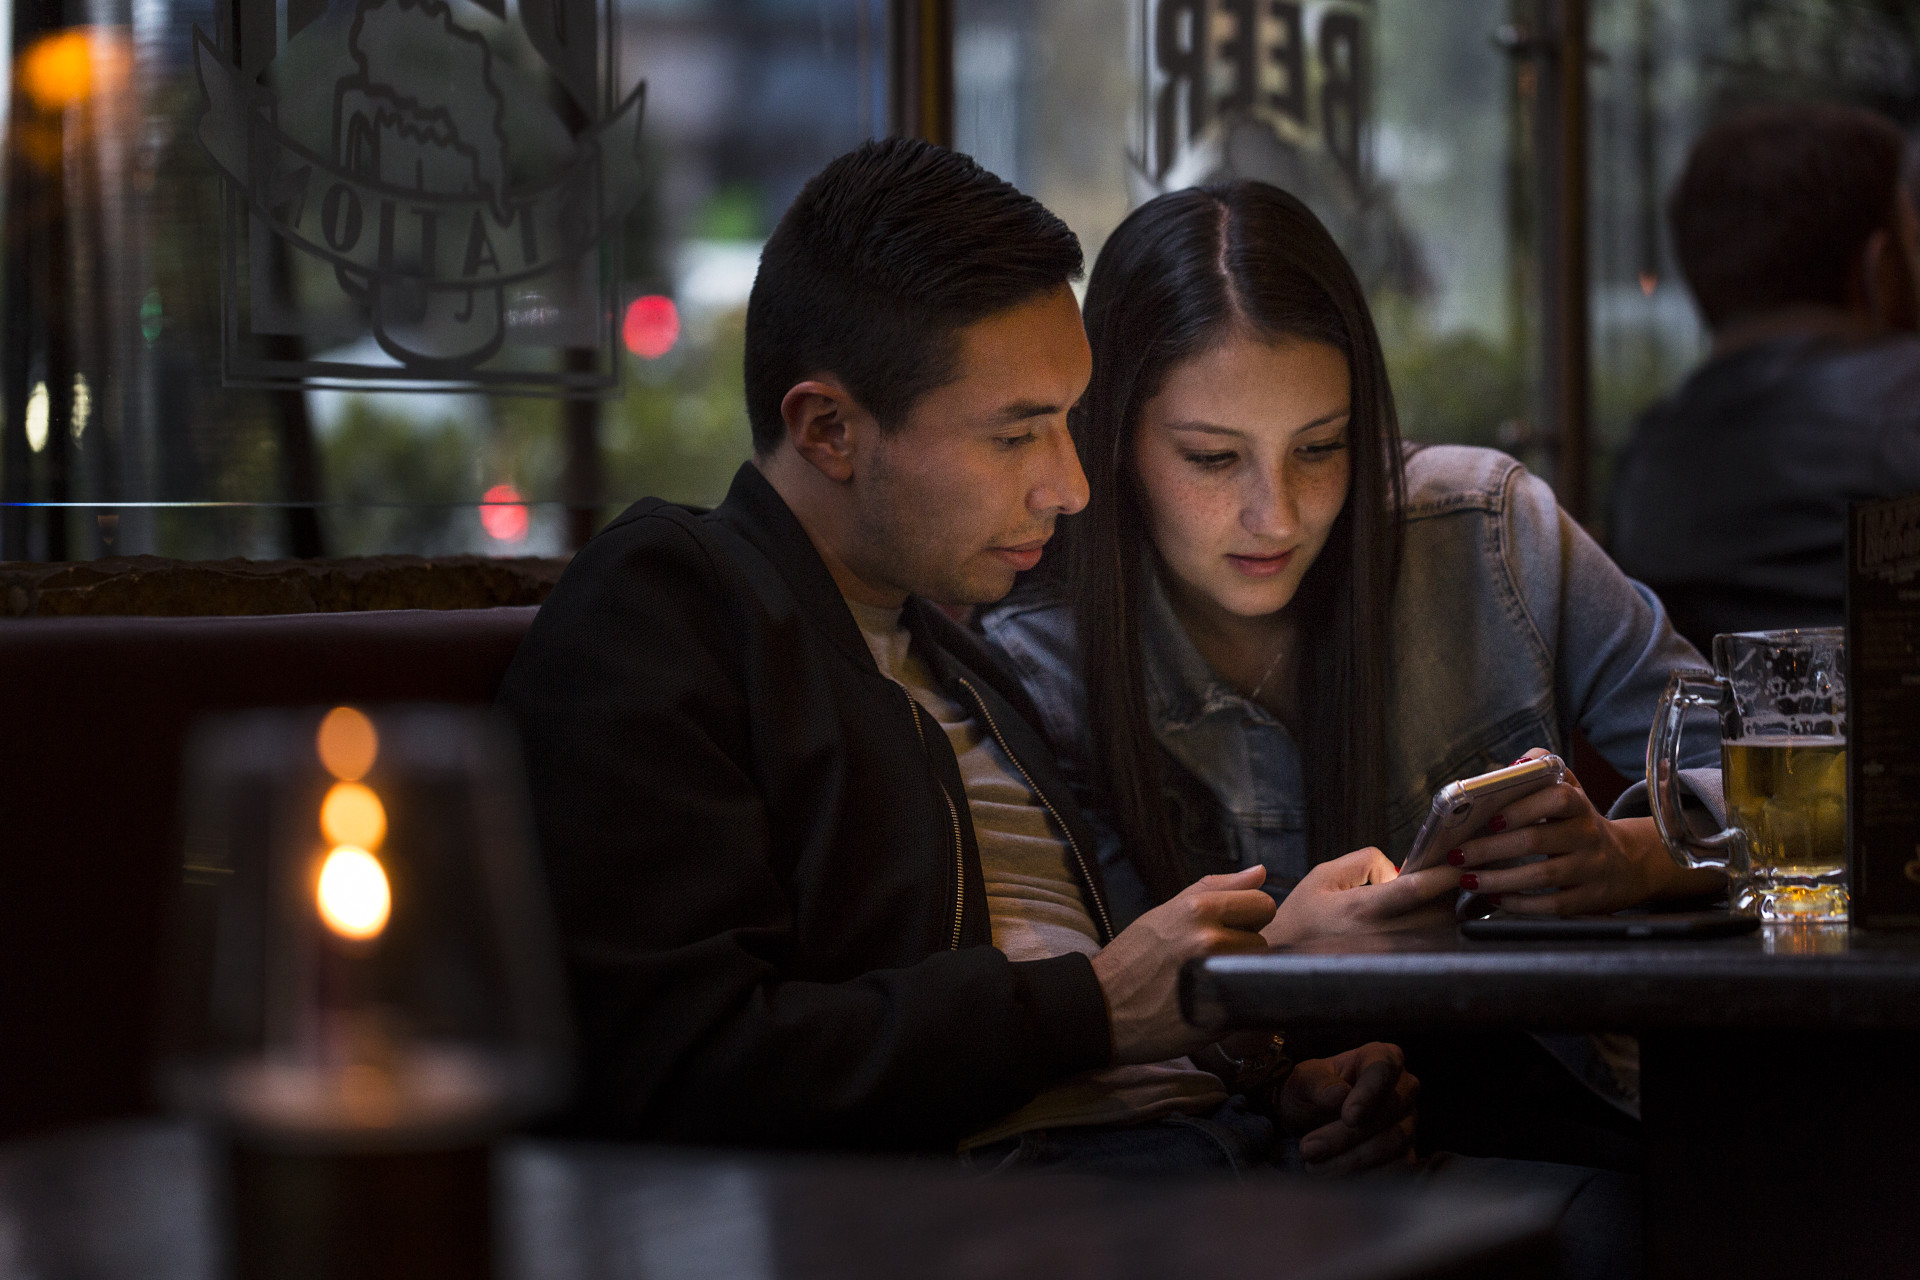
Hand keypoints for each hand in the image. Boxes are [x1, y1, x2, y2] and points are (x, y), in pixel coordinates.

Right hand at [1091, 865, 1274, 1063]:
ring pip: (1258, 971)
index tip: (1226, 928)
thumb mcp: (1168, 911)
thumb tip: (1262, 871)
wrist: (1104, 1009)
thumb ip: (1216, 888)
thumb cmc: (1135, 956)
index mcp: (1197, 910)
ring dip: (1240, 976)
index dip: (1248, 917)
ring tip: (1208, 981)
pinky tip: (1211, 1004)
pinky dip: (1239, 1004)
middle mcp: (1210, 940)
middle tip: (1211, 959)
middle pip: (1263, 939)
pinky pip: (1252, 1002)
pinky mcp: (1221, 1016)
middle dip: (1242, 948)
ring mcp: (1216, 979)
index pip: (1263, 904)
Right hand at [1262, 847, 1458, 946]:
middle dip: (1451, 893)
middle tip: (1457, 874)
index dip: (1442, 875)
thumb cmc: (1302, 917)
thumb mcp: (1323, 876)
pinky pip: (1431, 949)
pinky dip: (1439, 930)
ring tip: (1448, 895)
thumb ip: (1365, 861)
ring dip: (1448, 912)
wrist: (1284, 961)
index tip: (1459, 862)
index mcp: (1358, 909)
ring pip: (1439, 933)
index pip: (1413, 890)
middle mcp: (1379, 937)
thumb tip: (1401, 870)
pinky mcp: (1395, 970)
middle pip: (1437, 914)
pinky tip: (1434, 917)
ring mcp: (1389, 959)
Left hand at [1278, 1042, 1418, 1173]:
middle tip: (1309, 1149)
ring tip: (1314, 1168)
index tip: (1349, 1116)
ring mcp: (1409, 1123)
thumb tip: (1339, 1095)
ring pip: (1392, 1144)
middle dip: (1347, 1135)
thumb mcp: (1304, 1079)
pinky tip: (1335, 1182)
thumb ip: (1318, 1083)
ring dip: (1351, 1160)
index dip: (1369, 1093)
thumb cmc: (1312, 1090)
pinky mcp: (1406, 1154)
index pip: (1383, 1068)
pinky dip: (1365, 1179)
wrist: (1311, 1120)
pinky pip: (1395, 1170)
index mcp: (1383, 1057)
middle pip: (1387, 1111)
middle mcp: (1405, 1088)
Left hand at [1453, 748, 1722, 914]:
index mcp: (1579, 804)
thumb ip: (1541, 769)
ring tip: (1467, 879)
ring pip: (1543, 875)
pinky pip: (1553, 904)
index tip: (1489, 819)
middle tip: (1457, 854)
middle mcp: (1588, 835)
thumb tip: (1511, 765)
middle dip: (1491, 848)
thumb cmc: (1577, 823)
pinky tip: (1496, 899)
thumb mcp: (1569, 791)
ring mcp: (1591, 868)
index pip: (1557, 798)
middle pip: (1538, 839)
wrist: (1626, 864)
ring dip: (1499, 879)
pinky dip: (1521, 904)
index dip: (1522, 807)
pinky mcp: (1590, 899)